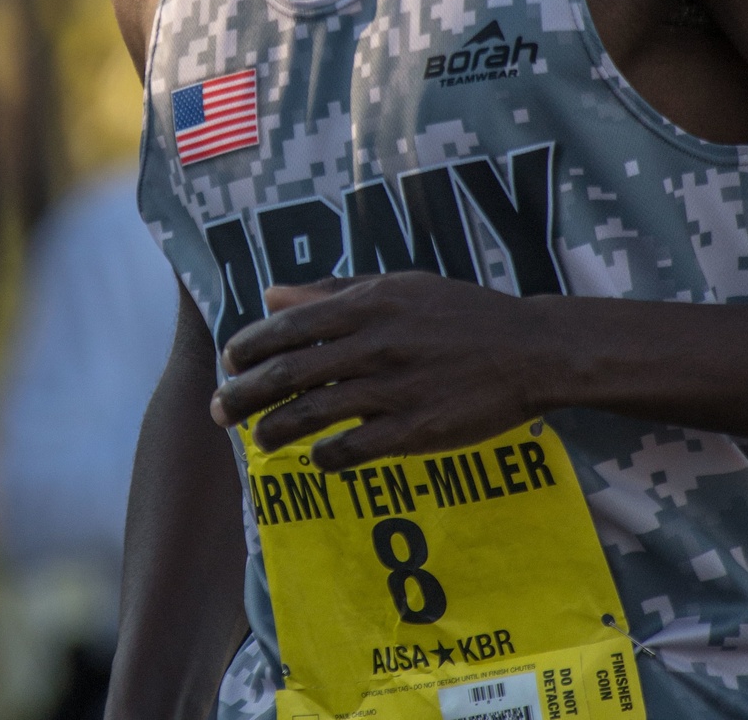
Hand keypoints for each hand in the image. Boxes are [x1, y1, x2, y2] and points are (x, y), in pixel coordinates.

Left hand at [210, 272, 548, 469]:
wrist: (528, 350)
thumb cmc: (459, 313)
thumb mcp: (397, 287)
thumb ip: (332, 291)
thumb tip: (271, 294)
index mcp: (367, 305)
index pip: (288, 325)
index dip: (249, 345)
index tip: (228, 360)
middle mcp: (373, 344)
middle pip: (288, 372)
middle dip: (244, 393)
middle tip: (219, 410)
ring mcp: (393, 389)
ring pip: (312, 414)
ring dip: (274, 430)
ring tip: (257, 439)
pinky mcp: (415, 430)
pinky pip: (354, 449)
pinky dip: (326, 457)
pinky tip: (316, 460)